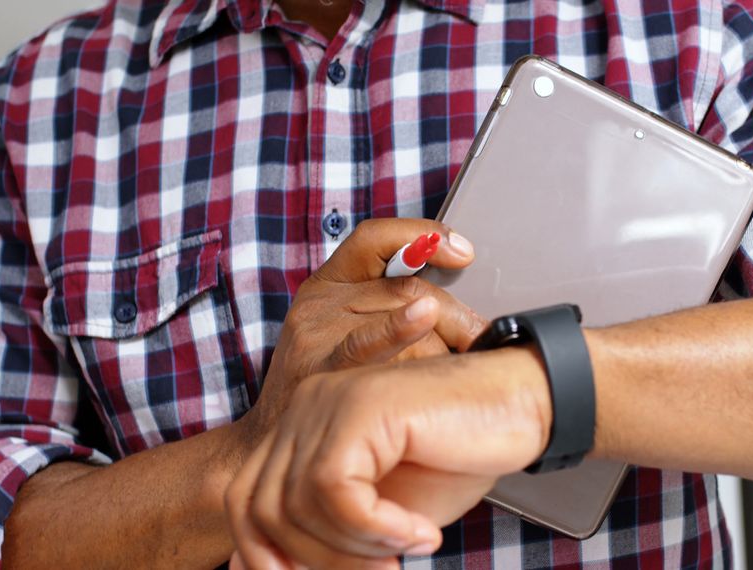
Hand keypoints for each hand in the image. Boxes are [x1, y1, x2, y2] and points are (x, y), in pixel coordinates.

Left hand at [225, 348, 551, 569]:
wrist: (523, 407)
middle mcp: (306, 407)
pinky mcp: (362, 407)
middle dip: (312, 561)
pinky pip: (338, 491)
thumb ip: (329, 535)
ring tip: (404, 550)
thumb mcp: (382, 516)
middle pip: (261, 507)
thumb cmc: (460, 454)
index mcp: (303, 427)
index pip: (245, 501)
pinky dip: (378, 528)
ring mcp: (330, 401)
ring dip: (355, 548)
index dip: (264, 557)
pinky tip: (418, 532)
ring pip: (299, 504)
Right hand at [234, 219, 486, 461]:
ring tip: (463, 364)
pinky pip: (367, 340)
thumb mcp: (342, 335)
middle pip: (406, 286)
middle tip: (480, 338)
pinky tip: (423, 319)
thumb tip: (464, 315)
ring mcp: (320, 335)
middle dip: (454, 312)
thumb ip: (390, 312)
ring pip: (401, 312)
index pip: (376, 239)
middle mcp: (323, 304)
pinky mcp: (322, 370)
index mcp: (329, 286)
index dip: (423, 235)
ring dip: (444, 340)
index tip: (462, 251)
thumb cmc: (323, 392)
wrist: (272, 447)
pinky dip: (402, 327)